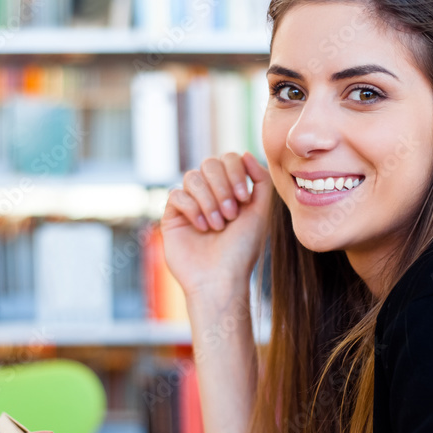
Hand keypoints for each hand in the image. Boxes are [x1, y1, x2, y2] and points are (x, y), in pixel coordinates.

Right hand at [161, 152, 272, 296]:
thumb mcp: (261, 212)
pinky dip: (192, 209)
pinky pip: (176, 195)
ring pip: (192, 177)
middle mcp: (209, 193)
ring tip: (217, 226)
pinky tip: (202, 228)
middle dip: (222, 187)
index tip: (244, 198)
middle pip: (209, 163)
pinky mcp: (172, 216)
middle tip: (231, 214)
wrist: (221, 279)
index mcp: (230, 190)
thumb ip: (260, 181)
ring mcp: (189, 203)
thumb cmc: (242, 250)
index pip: (228, 159)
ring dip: (208, 200)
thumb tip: (246, 153)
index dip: (235, 172)